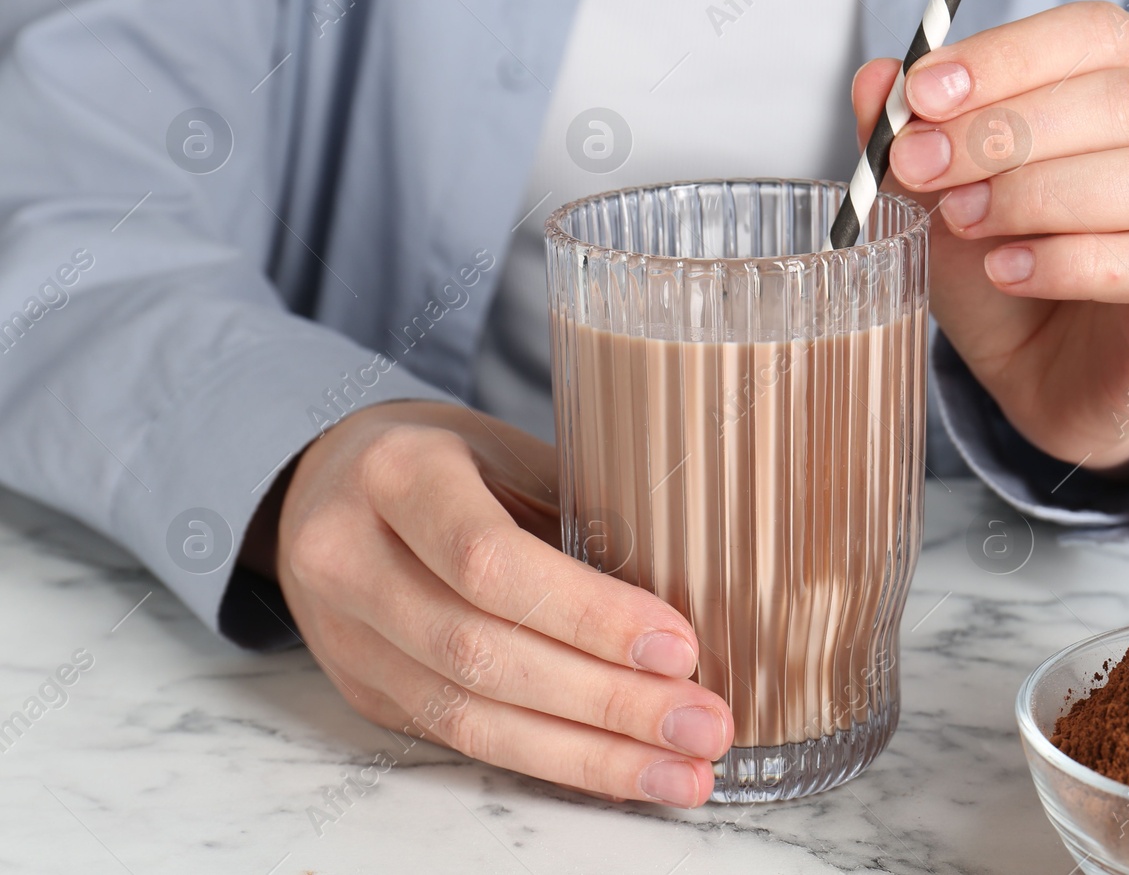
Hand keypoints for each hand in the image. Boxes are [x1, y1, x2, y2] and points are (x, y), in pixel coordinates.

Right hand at [262, 401, 732, 806]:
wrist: (330, 483)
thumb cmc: (449, 461)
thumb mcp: (510, 452)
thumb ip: (581, 514)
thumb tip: (689, 598)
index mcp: (398, 474)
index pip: (490, 561)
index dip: (589, 615)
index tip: (679, 646)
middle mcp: (350, 557)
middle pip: (482, 653)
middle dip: (607, 702)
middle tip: (704, 724)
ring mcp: (346, 636)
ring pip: (470, 717)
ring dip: (590, 755)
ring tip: (681, 769)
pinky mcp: (363, 692)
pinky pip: (461, 740)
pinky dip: (553, 760)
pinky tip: (623, 770)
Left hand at [852, 1, 1128, 475]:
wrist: (1033, 372)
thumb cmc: (1003, 263)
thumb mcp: (937, 191)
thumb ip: (910, 130)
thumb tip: (876, 79)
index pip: (1098, 33)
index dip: (1009, 56)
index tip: (922, 92)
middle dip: (1006, 128)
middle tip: (923, 164)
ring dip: (1041, 193)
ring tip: (965, 219)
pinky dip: (1070, 262)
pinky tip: (1007, 272)